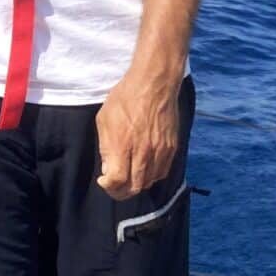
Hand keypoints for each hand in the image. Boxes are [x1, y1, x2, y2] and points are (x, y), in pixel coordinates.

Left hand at [95, 71, 179, 199]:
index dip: (108, 186)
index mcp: (124, 145)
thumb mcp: (104, 120)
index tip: (103, 180)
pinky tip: (144, 170)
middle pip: (135, 187)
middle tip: (114, 186)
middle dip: (121, 192)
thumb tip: (108, 169)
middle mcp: (144, 152)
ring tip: (128, 179)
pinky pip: (163, 172)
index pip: (118, 181)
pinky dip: (152, 176)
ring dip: (137, 185)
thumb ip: (106, 148)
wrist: (154, 84)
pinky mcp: (172, 148)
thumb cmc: (124, 98)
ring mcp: (161, 151)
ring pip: (150, 182)